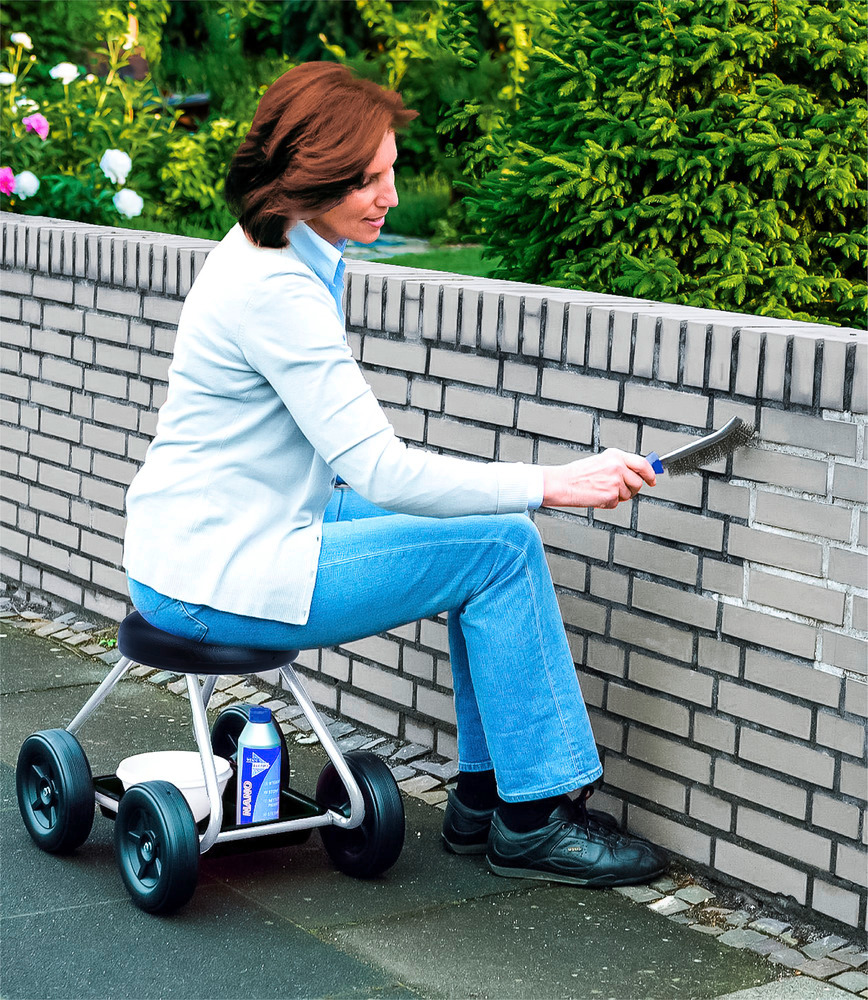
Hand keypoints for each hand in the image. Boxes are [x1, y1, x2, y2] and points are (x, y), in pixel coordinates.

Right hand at [541, 449, 656, 508]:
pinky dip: (608, 503)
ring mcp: (615, 481)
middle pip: (638, 483)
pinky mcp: (611, 495)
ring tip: (602, 491)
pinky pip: (616, 503)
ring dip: (618, 497)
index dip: (650, 474)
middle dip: (632, 489)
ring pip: (628, 495)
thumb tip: (636, 474)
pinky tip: (597, 496)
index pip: (642, 464)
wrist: (563, 483)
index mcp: (615, 455)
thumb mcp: (601, 462)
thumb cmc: (577, 474)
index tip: (652, 480)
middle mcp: (618, 466)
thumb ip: (619, 465)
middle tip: (621, 491)